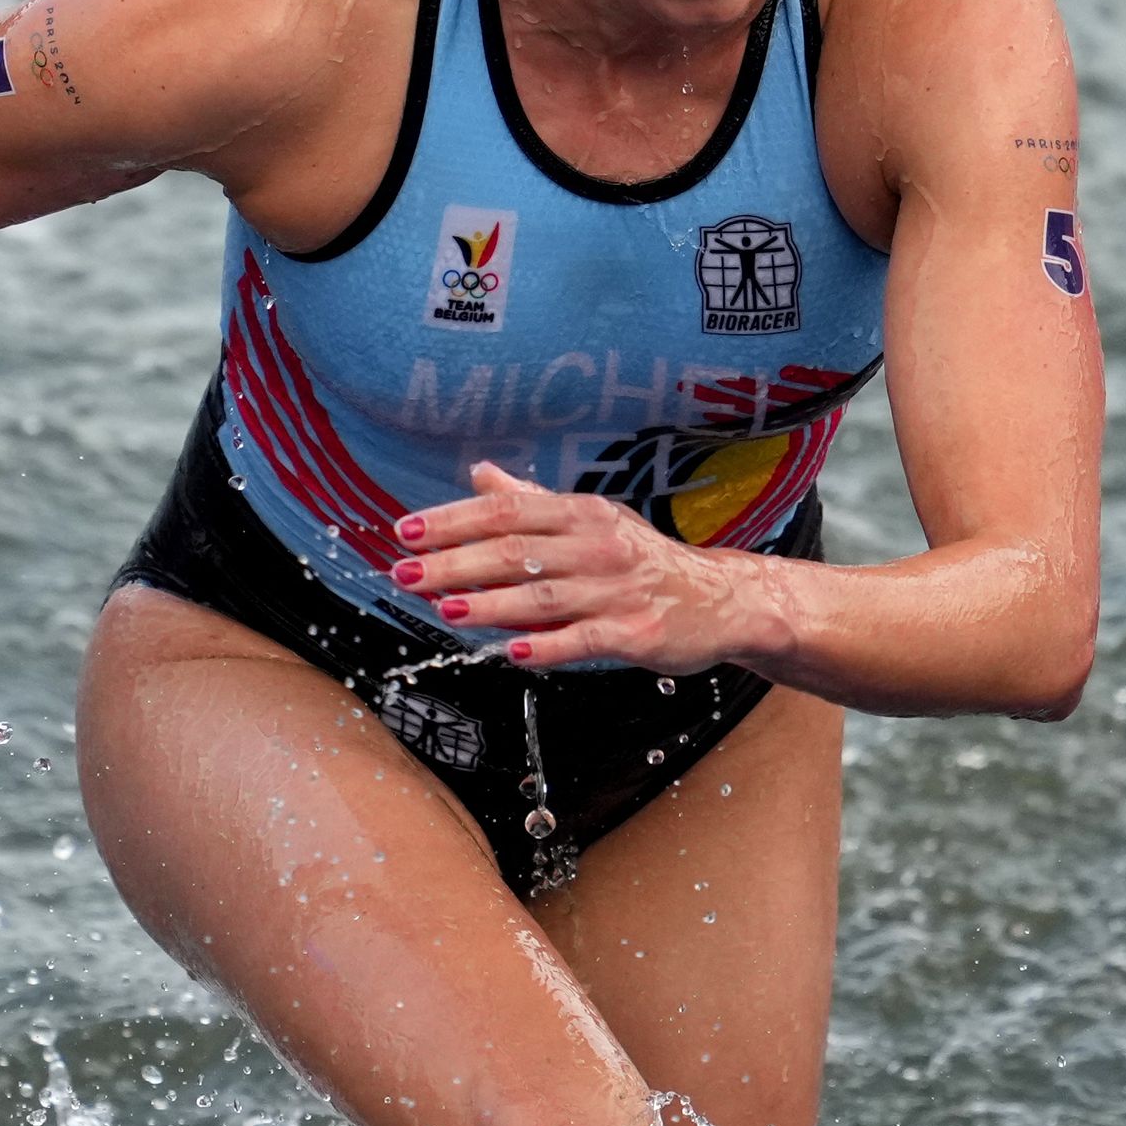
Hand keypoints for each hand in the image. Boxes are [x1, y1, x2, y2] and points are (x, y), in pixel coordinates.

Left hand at [390, 461, 773, 673]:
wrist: (721, 601)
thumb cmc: (642, 560)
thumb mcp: (593, 520)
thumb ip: (532, 502)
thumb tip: (479, 473)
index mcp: (582, 514)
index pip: (506, 513)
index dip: (453, 521)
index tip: (406, 533)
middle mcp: (598, 546)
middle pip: (516, 553)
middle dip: (454, 564)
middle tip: (405, 575)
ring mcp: (618, 591)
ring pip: (543, 598)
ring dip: (489, 604)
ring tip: (444, 609)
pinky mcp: (636, 634)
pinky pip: (584, 641)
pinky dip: (547, 646)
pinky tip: (511, 651)